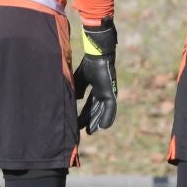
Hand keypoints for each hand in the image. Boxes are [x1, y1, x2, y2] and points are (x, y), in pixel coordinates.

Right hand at [73, 19, 118, 133]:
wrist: (97, 55)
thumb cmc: (90, 63)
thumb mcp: (81, 79)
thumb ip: (78, 89)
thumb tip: (76, 99)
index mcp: (97, 89)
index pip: (90, 105)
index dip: (85, 114)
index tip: (78, 123)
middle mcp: (103, 93)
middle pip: (96, 110)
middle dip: (90, 120)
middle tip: (86, 131)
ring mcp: (107, 93)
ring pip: (102, 111)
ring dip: (97, 121)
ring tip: (91, 131)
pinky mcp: (111, 94)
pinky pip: (110, 109)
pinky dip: (107, 118)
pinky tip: (103, 127)